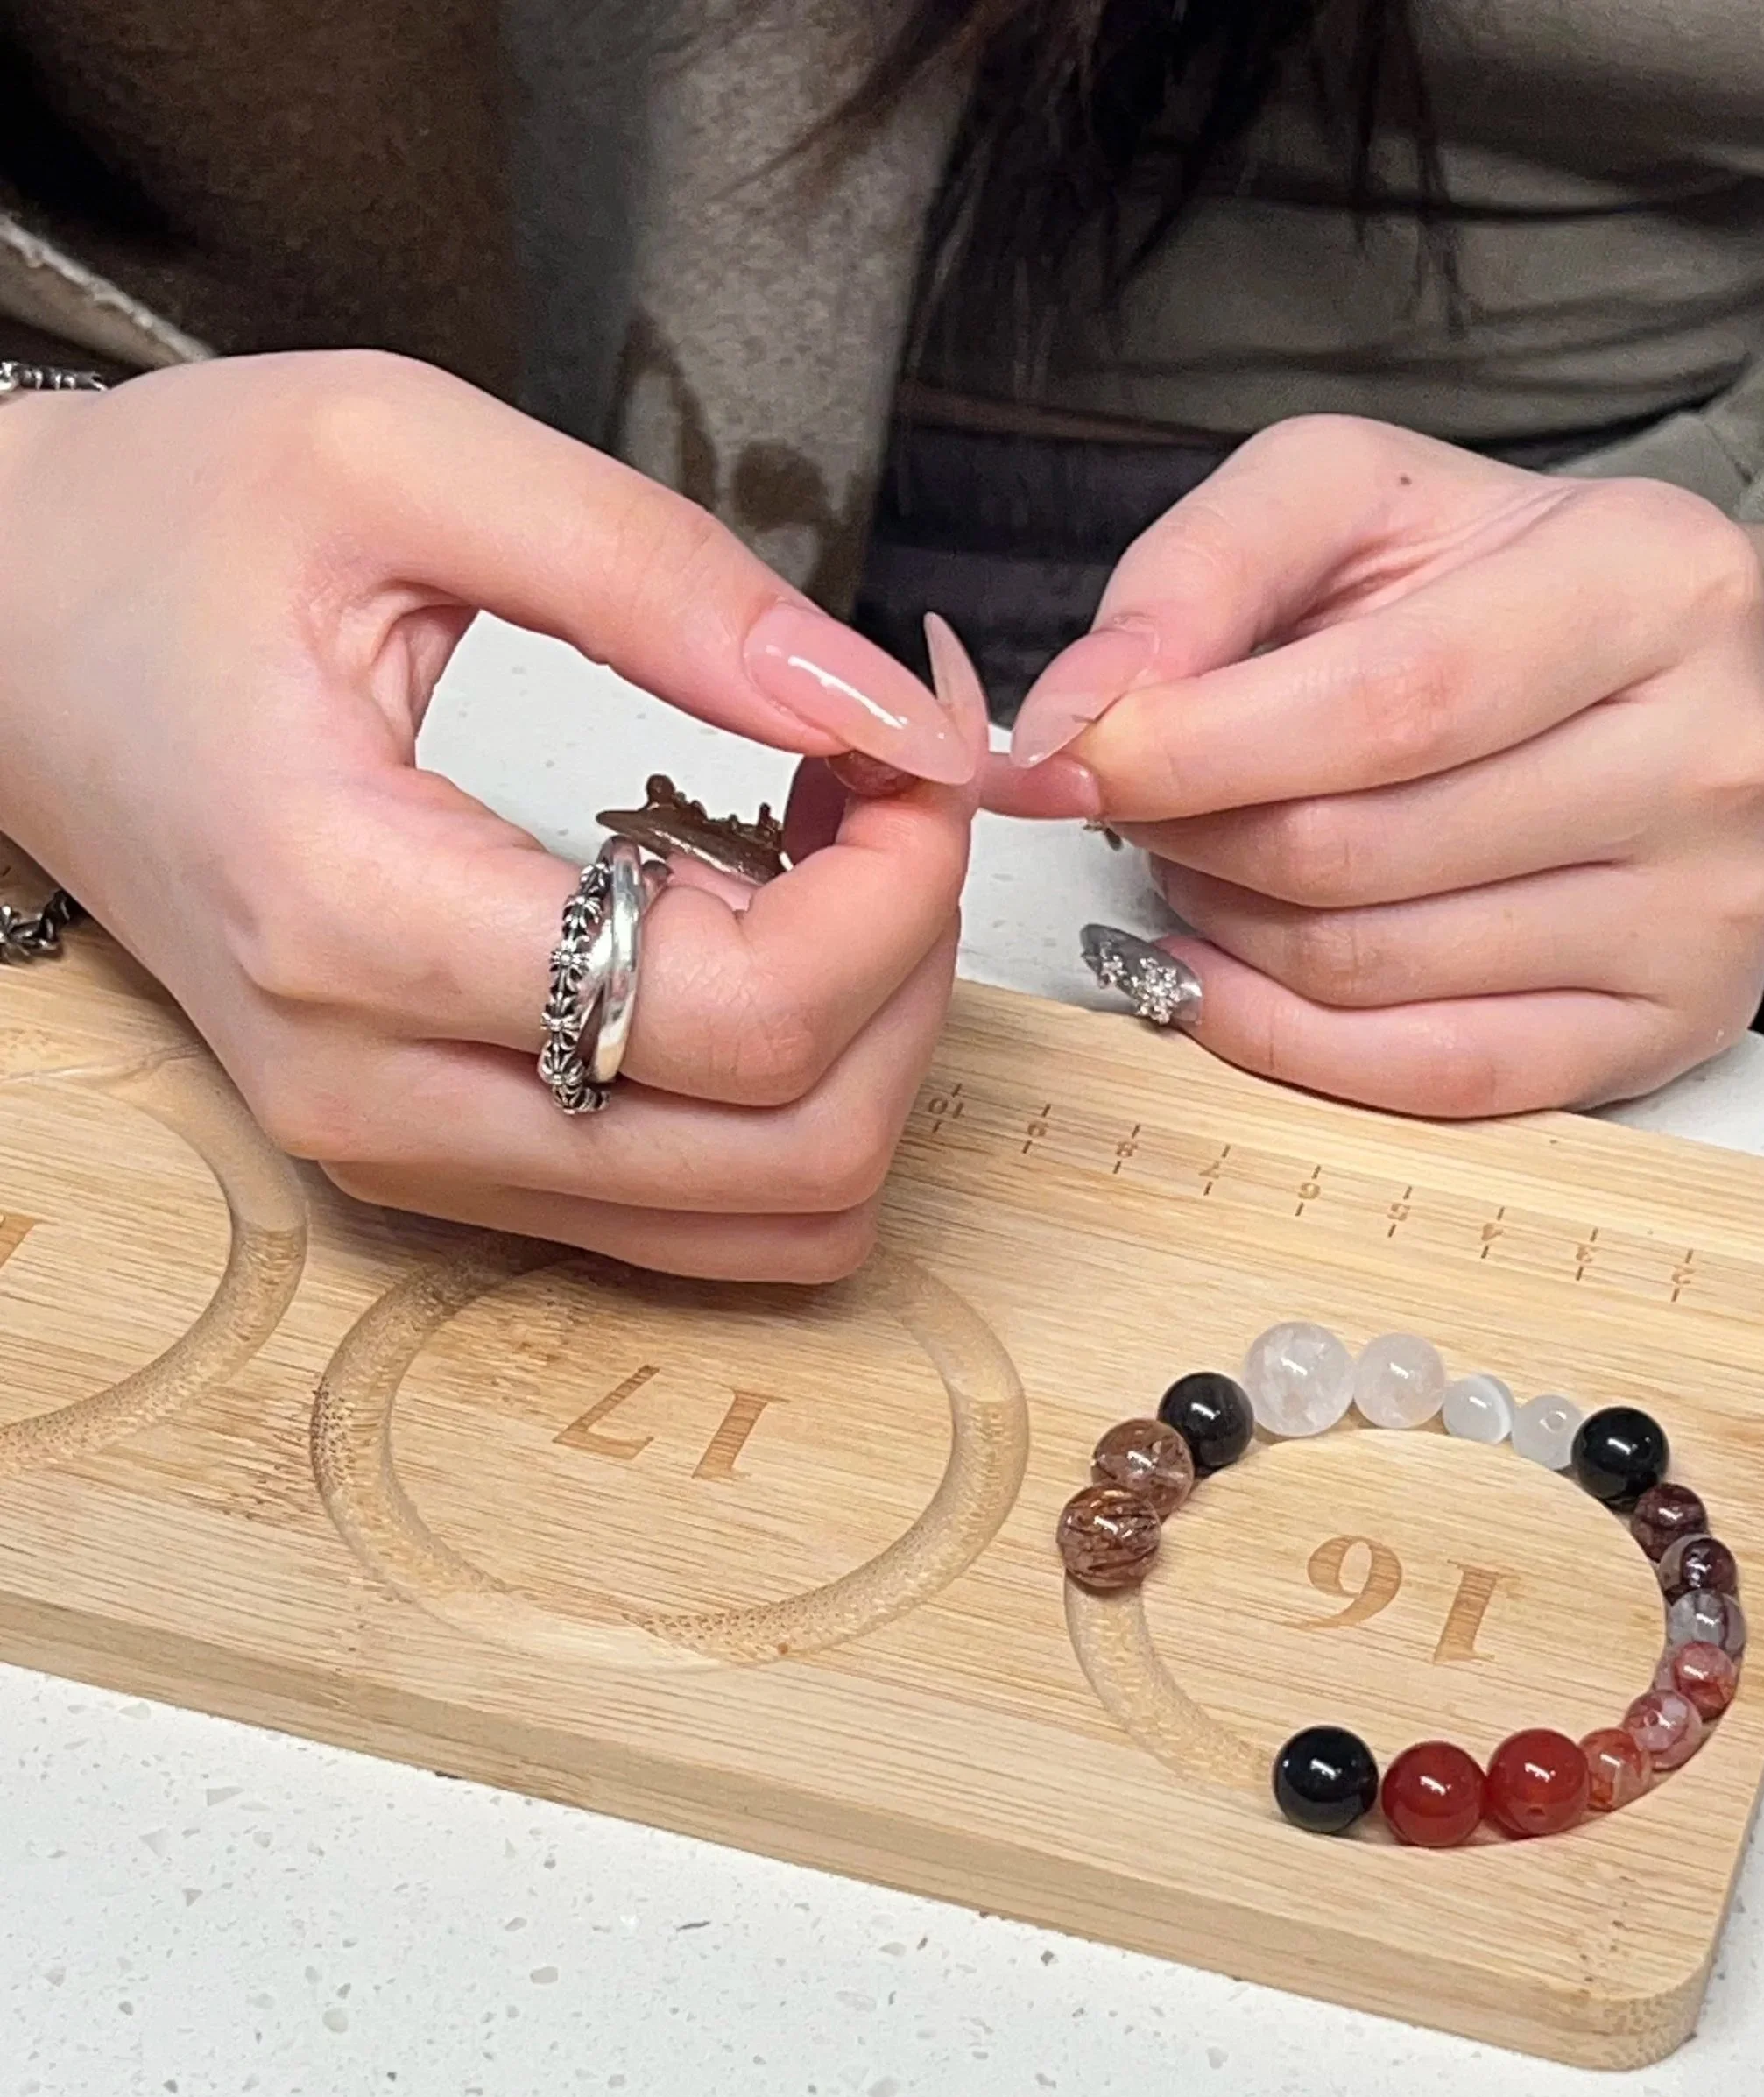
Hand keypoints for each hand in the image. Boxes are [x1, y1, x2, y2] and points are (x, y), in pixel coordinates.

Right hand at [0, 352, 982, 1276]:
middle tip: (896, 803)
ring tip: (842, 874)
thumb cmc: (166, 535)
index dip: (899, 894)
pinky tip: (766, 941)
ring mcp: (404, 1150)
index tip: (908, 750)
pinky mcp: (436, 1159)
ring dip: (870, 1049)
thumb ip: (657, 574)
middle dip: (911, 971)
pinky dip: (795, 1097)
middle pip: (793, 1151)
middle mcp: (377, 1088)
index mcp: (352, 912)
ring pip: (771, 1212)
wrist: (6, 637)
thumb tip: (879, 702)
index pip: (745, 1017)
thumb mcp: (399, 454)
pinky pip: (702, 1212)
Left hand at [993, 416, 1763, 1115]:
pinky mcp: (1676, 1023)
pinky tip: (1222, 974)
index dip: (1195, 752)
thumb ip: (1192, 578)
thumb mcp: (1339, 500)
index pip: (1388, 704)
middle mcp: (1715, 750)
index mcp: (1653, 579)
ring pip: (1374, 969)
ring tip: (1206, 859)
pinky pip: (1435, 1075)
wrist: (1646, 666)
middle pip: (1361, 850)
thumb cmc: (1479, 580)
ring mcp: (1709, 906)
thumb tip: (1070, 727)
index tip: (1066, 760)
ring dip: (1228, 929)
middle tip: (1133, 803)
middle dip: (1195, 836)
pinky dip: (1285, 1040)